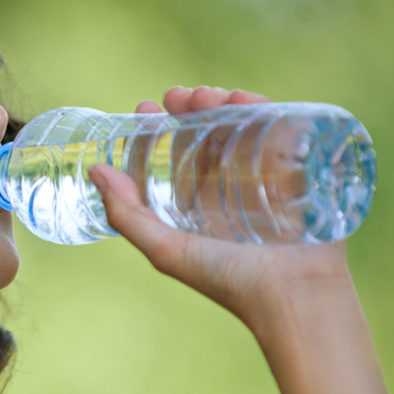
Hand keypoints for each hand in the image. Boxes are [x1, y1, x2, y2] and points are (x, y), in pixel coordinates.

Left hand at [88, 86, 353, 339]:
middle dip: (190, 106)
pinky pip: (280, 127)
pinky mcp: (298, 169)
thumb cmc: (227, 279)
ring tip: (206, 97)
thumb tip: (95, 171)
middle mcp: (230, 185)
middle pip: (208, 131)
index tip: (145, 109)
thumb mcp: (165, 249)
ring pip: (241, 123)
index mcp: (199, 202)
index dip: (158, 128)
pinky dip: (262, 107)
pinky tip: (243, 99)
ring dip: (221, 102)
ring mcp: (265, 174)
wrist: (293, 296)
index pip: (176, 153)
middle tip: (177, 97)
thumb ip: (126, 215)